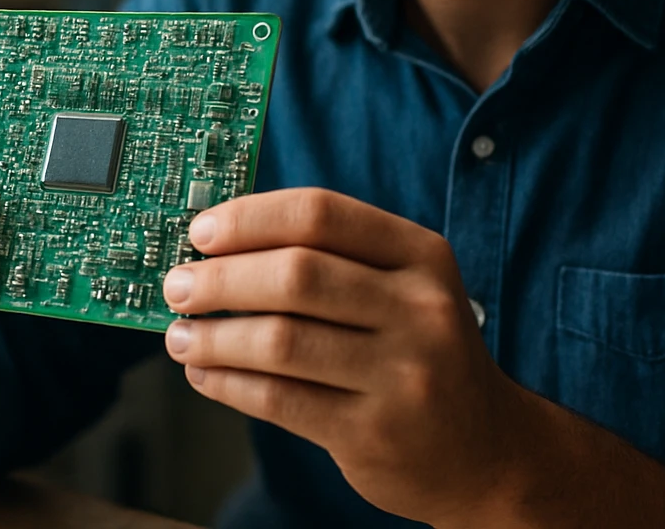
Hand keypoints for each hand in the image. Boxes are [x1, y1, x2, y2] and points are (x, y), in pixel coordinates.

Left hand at [160, 188, 520, 526]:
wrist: (486, 450)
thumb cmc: (421, 354)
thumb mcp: (404, 288)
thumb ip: (331, 258)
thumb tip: (218, 242)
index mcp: (421, 255)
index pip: (321, 214)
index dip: (249, 218)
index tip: (200, 231)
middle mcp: (420, 309)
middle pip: (296, 275)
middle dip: (220, 278)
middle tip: (178, 285)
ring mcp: (401, 375)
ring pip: (280, 340)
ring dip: (213, 336)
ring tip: (180, 335)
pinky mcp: (373, 432)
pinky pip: (280, 399)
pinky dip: (228, 383)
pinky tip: (205, 372)